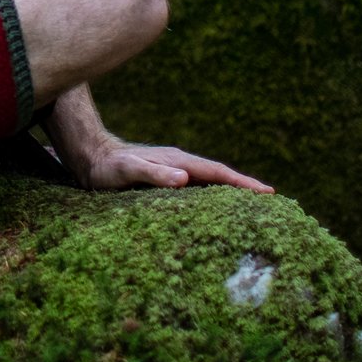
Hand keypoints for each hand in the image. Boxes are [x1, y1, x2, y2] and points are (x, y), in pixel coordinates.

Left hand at [65, 131, 274, 193]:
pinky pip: (197, 187)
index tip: (267, 193)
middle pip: (219, 175)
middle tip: (272, 201)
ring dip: (231, 191)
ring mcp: (174, 169)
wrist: (89, 155)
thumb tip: (185, 178)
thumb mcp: (126, 171)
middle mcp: (180, 163)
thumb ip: (153, 173)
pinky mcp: (166, 177)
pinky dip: (213, 194)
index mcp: (177, 161)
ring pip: (210, 181)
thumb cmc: (106, 167)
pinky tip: (216, 207)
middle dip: (244, 187)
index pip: (217, 173)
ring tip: (253, 206)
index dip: (242, 183)